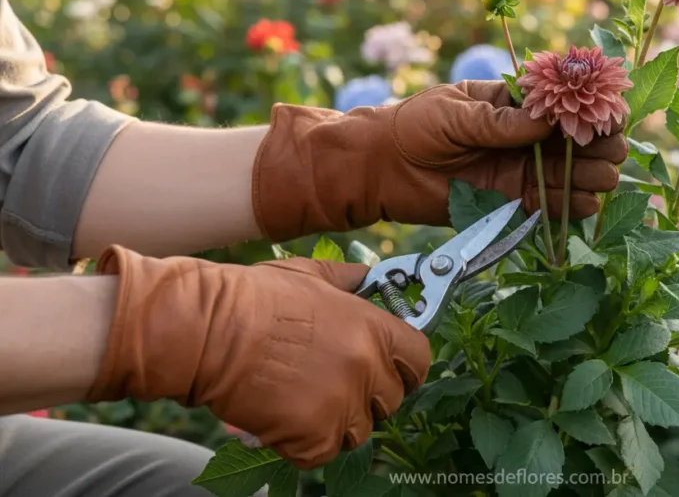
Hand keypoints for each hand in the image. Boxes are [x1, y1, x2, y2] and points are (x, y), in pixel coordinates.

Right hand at [85, 246, 430, 468]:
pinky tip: (281, 415)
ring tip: (301, 397)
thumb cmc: (255, 299)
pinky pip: (323, 452)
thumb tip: (375, 278)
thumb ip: (352, 282)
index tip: (392, 367)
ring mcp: (342, 405)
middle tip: (333, 384)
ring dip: (335, 421)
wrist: (208, 331)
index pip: (419, 359)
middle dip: (368, 395)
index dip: (406, 366)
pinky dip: (303, 442)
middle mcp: (366, 368)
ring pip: (358, 430)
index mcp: (373, 329)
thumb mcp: (313, 276)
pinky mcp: (312, 437)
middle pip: (392, 400)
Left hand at [252, 80, 627, 240]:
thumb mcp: (454, 112)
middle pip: (577, 139)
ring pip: (572, 173)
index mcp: (515, 102)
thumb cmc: (414, 126)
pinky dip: (571, 205)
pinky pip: (551, 205)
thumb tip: (544, 121)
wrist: (383, 168)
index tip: (604, 114)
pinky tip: (585, 202)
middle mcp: (526, 136)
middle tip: (606, 149)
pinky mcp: (513, 201)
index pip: (563, 101)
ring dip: (592, 175)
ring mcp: (523, 169)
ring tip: (602, 178)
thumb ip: (498, 120)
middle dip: (597, 143)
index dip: (589, 106)